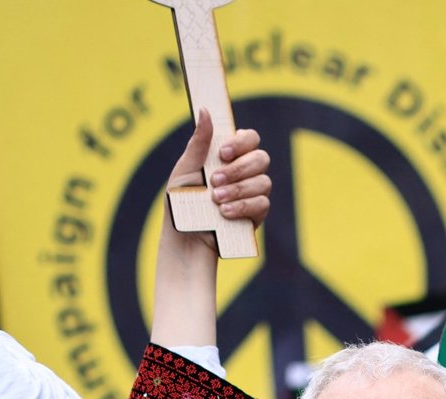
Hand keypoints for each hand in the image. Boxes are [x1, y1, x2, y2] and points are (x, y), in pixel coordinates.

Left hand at [166, 108, 271, 232]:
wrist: (185, 240)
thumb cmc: (182, 203)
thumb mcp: (185, 170)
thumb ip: (198, 143)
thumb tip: (205, 111)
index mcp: (230, 157)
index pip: (250, 138)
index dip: (241, 143)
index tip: (222, 153)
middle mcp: (245, 172)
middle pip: (261, 158)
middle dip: (238, 169)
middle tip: (215, 181)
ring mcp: (253, 194)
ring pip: (263, 182)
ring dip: (238, 189)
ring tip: (216, 200)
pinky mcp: (257, 215)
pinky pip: (262, 204)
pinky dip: (243, 207)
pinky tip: (225, 213)